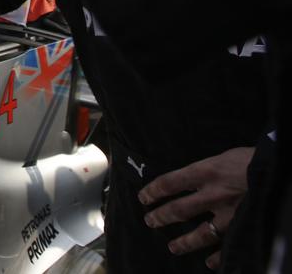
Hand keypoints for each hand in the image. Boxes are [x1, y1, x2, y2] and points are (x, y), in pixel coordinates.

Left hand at [139, 147, 252, 267]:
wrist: (278, 169)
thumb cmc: (251, 159)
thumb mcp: (222, 157)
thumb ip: (205, 170)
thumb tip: (189, 179)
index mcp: (205, 172)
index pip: (170, 183)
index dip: (153, 191)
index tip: (143, 197)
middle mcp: (213, 194)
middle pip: (179, 210)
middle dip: (161, 217)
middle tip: (150, 221)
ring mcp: (229, 213)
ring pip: (201, 233)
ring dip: (185, 242)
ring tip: (173, 247)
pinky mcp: (244, 224)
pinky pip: (228, 245)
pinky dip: (219, 257)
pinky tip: (210, 263)